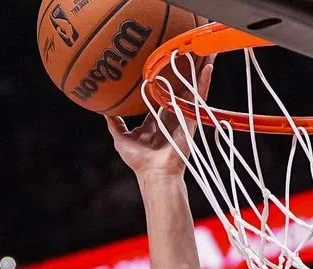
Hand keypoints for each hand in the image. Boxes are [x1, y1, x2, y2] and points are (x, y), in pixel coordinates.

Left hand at [106, 54, 213, 178]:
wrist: (156, 173)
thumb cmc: (139, 161)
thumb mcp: (121, 139)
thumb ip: (114, 124)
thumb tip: (104, 111)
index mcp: (155, 121)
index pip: (157, 98)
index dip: (158, 83)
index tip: (158, 66)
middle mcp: (169, 117)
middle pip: (176, 89)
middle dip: (182, 73)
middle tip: (184, 52)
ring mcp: (181, 118)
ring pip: (190, 89)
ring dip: (197, 70)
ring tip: (203, 50)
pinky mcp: (191, 120)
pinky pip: (198, 98)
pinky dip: (204, 82)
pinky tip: (208, 65)